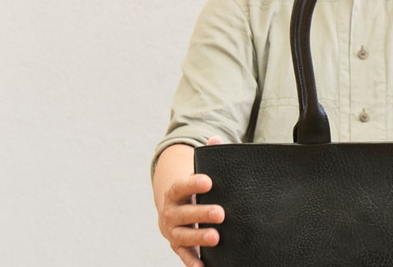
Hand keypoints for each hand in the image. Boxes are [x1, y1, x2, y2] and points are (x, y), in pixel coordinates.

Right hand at [157, 137, 225, 266]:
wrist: (174, 212)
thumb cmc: (194, 191)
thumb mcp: (199, 174)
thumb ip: (209, 156)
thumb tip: (216, 138)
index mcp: (176, 192)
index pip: (181, 186)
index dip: (193, 184)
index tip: (208, 181)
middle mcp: (171, 212)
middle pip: (184, 213)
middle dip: (202, 213)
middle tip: (221, 213)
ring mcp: (174, 231)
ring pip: (184, 235)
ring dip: (199, 237)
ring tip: (216, 237)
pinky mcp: (179, 247)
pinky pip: (185, 256)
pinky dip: (193, 262)